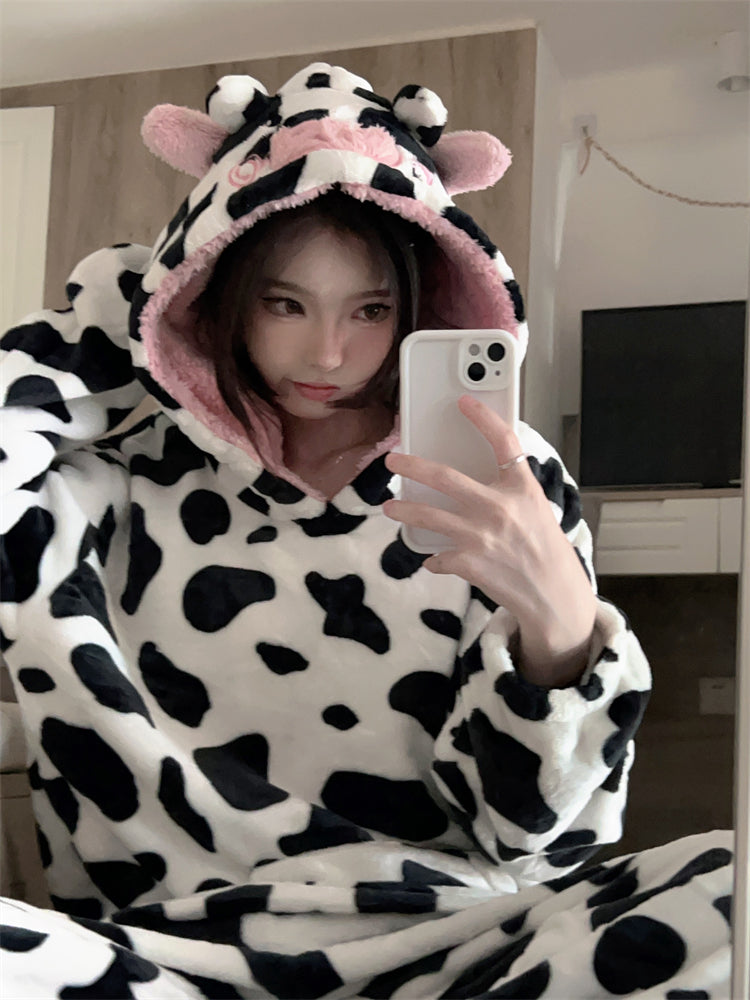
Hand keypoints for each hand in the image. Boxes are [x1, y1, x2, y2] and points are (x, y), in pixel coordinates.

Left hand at [383, 396, 596, 686]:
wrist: (554, 596)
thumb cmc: (546, 552)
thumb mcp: (537, 510)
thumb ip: (510, 490)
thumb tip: (477, 480)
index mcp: (522, 489)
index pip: (504, 442)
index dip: (483, 418)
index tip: (464, 402)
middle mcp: (499, 507)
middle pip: (445, 477)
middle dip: (412, 466)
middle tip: (393, 461)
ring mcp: (481, 536)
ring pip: (429, 516)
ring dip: (405, 510)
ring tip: (391, 507)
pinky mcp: (469, 563)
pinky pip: (438, 557)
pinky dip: (434, 559)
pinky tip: (435, 560)